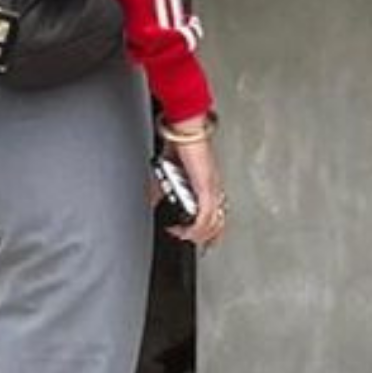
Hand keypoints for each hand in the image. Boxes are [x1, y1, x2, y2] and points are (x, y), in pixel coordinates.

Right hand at [165, 132, 226, 249]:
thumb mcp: (170, 172)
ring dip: (195, 235)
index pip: (218, 216)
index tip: (203, 244)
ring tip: (180, 233)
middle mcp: (214, 187)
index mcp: (209, 184)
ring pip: (213, 224)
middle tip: (185, 239)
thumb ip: (163, 189)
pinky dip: (193, 228)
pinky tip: (182, 229)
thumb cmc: (181, 143)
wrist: (184, 128)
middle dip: (203, 239)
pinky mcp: (206, 187)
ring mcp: (212, 188)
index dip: (213, 233)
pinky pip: (205, 217)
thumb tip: (152, 202)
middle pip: (219, 224)